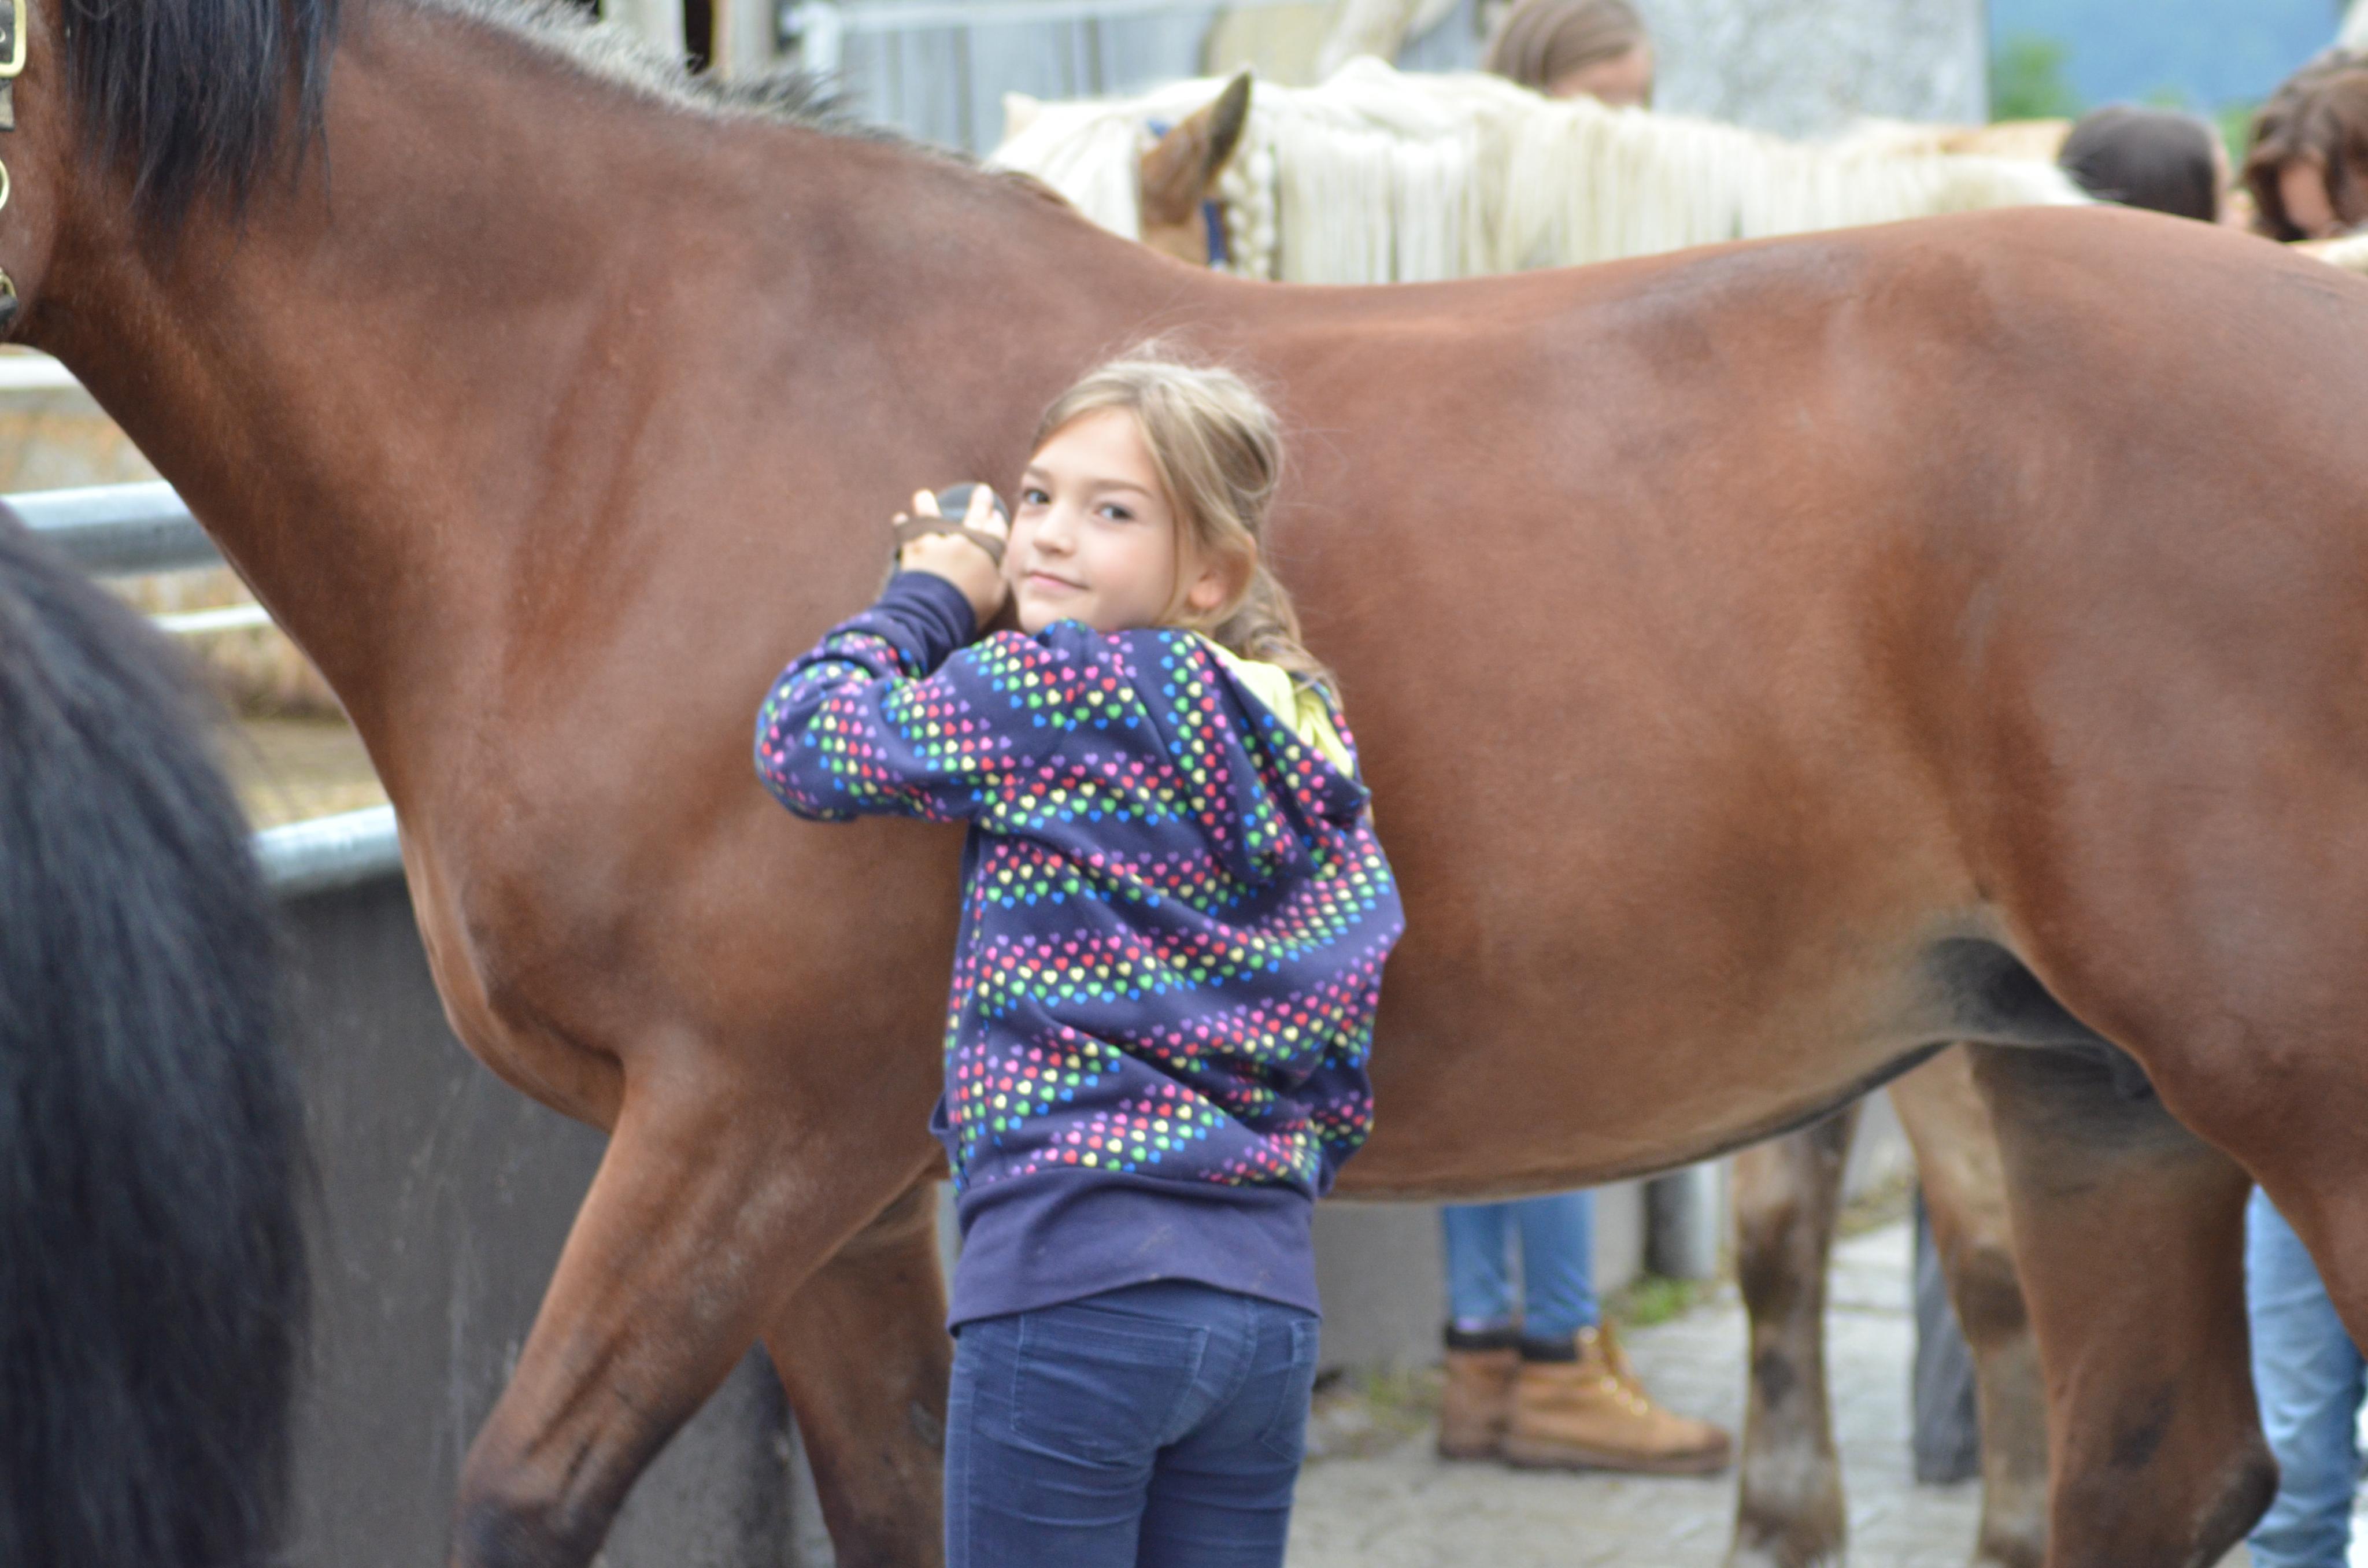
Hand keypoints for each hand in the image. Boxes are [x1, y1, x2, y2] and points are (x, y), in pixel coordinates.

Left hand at [894, 487, 1009, 629]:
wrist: (934, 615)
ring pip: (930, 512)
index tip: (995, 513)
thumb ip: (1000, 572)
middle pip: (975, 513)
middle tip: (982, 491)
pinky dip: (902, 524)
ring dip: (927, 503)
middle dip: (981, 501)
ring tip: (924, 496)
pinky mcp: (913, 546)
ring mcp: (936, 539)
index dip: (996, 520)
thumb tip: (1001, 557)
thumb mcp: (996, 595)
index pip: (996, 528)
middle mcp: (963, 538)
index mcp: (987, 550)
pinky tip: (900, 519)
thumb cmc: (969, 609)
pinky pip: (905, 529)